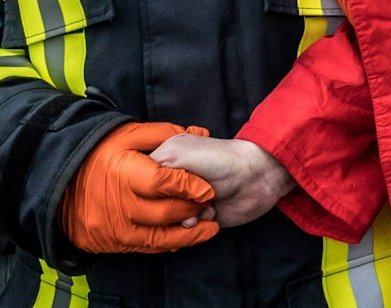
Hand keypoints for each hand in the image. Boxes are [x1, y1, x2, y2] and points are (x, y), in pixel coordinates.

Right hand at [60, 122, 217, 254]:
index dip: (187, 186)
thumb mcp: (128, 133)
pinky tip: (185, 236)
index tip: (206, 189)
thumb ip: (164, 134)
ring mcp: (112, 228)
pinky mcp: (110, 243)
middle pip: (162, 212)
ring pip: (157, 237)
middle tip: (208, 203)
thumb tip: (197, 132)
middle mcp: (117, 204)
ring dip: (187, 234)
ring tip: (209, 227)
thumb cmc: (98, 152)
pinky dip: (167, 244)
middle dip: (190, 209)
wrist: (58, 180)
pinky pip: (144, 248)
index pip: (162, 182)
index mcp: (123, 172)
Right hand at [149, 134, 295, 229]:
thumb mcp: (180, 153)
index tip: (169, 184)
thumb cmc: (219, 158)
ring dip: (186, 218)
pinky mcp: (195, 222)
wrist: (255, 177)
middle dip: (174, 206)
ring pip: (163, 227)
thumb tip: (136, 191)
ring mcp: (180, 204)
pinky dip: (195, 231)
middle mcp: (166, 186)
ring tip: (205, 204)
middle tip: (196, 193)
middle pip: (149, 210)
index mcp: (158, 163)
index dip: (152, 190)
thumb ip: (149, 170)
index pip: (137, 186)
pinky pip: (179, 238)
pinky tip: (210, 216)